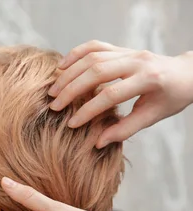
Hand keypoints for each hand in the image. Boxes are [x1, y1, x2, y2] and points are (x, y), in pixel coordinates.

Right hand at [48, 40, 192, 146]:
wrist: (186, 74)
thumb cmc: (170, 98)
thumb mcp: (153, 116)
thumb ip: (126, 129)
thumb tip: (98, 142)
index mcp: (149, 79)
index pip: (111, 95)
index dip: (88, 110)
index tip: (71, 124)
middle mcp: (138, 60)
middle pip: (97, 71)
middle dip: (72, 90)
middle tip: (55, 106)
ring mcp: (128, 51)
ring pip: (92, 57)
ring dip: (69, 74)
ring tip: (53, 91)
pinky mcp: (121, 48)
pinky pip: (94, 46)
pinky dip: (75, 54)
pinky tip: (61, 67)